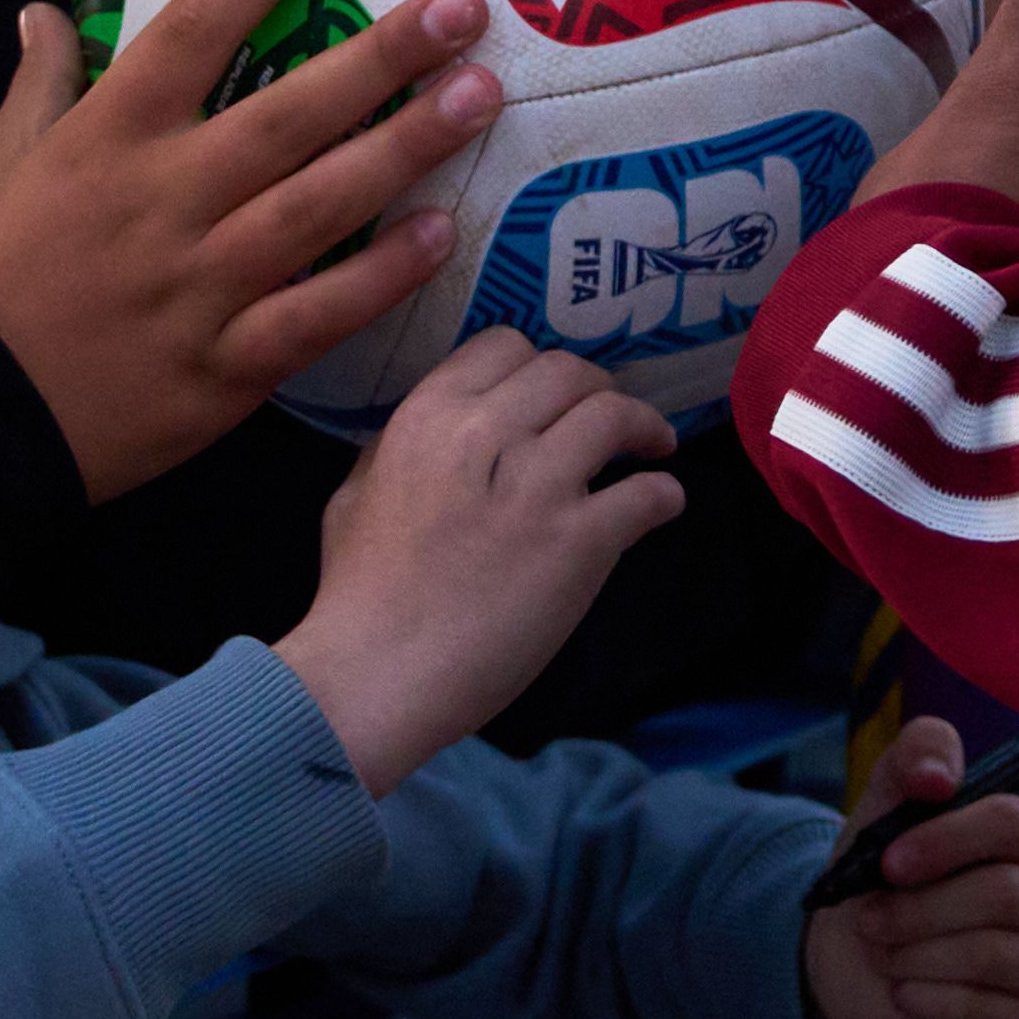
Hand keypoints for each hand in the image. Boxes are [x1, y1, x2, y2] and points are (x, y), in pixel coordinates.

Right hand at [0, 0, 505, 500]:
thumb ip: (38, 87)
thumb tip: (42, 9)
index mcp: (105, 140)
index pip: (194, 28)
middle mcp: (162, 201)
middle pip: (287, 114)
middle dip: (381, 56)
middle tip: (463, 7)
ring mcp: (199, 286)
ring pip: (319, 206)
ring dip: (405, 150)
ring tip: (480, 98)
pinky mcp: (224, 368)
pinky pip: (317, 314)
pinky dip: (379, 276)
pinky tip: (441, 233)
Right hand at [282, 327, 687, 789]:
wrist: (377, 673)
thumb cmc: (357, 595)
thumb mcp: (355, 494)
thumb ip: (399, 449)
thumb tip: (440, 435)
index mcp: (429, 414)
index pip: (505, 345)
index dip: (536, 367)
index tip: (551, 396)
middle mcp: (487, 432)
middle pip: (568, 372)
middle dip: (596, 389)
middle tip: (609, 420)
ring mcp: (538, 485)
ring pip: (613, 415)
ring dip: (644, 426)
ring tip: (654, 447)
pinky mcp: (579, 541)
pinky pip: (645, 494)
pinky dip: (663, 494)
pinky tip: (662, 505)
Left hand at [801, 715, 1018, 1018]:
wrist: (857, 951)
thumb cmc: (891, 866)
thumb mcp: (890, 797)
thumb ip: (918, 754)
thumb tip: (938, 777)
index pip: (1014, 824)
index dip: (948, 840)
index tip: (890, 861)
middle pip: (1004, 895)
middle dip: (920, 907)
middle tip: (869, 915)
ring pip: (992, 955)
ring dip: (915, 952)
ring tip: (882, 948)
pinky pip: (983, 1013)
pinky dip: (924, 999)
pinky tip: (901, 988)